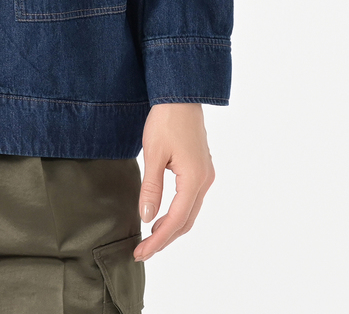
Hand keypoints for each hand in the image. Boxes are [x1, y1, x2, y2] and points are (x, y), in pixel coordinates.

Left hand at [135, 102, 214, 261]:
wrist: (181, 95)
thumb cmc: (165, 120)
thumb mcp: (153, 153)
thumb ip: (151, 187)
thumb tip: (147, 217)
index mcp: (194, 179)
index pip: (176, 220)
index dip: (159, 239)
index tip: (142, 252)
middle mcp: (205, 181)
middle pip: (186, 221)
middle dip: (164, 239)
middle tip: (142, 252)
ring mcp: (206, 175)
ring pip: (190, 212)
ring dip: (171, 228)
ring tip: (150, 239)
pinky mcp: (202, 169)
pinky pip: (191, 200)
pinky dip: (177, 214)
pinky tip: (162, 216)